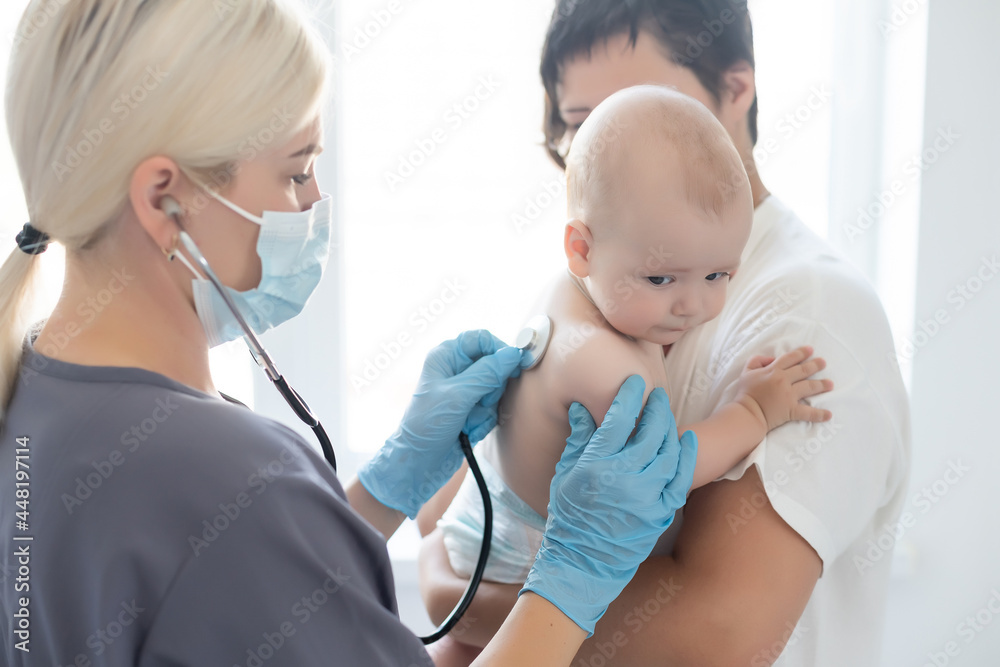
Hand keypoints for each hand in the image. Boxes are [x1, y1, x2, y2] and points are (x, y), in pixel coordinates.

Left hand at [357, 330, 522, 518]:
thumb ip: (487, 373)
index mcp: (446, 356)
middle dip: (492, 388)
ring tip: (468, 422)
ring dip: (487, 409)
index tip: (518, 364)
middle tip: (481, 402)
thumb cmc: (427, 425)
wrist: (418, 464)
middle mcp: (456, 369)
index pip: (482, 339)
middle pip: (494, 365)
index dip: (501, 350)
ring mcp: (464, 390)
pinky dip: (484, 421)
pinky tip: (469, 431)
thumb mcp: (457, 396)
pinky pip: (492, 408)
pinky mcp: (471, 409)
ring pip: (496, 389)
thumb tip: (513, 354)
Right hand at [521, 376, 697, 635]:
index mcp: (598, 465)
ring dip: (670, 428)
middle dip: (655, 407)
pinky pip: (681, 478)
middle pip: (650, 430)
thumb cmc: (568, 517)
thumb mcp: (565, 473)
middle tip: (656, 395)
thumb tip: (584, 406)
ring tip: (666, 416)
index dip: (629, 396)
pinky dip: (686, 457)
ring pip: (669, 451)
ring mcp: (647, 496)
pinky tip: (687, 441)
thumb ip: (580, 438)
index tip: (634, 382)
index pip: (620, 419)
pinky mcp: (661, 512)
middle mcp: (626, 477)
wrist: (582, 563)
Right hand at [735, 345, 833, 430]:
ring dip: (822, 385)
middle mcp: (784, 380)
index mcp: (773, 370)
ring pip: (809, 387)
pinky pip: (808, 413)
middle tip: (824, 362)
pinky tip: (829, 415)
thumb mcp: (747, 371)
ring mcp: (789, 395)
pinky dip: (819, 414)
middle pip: (803, 370)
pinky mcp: (791, 410)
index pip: (790, 358)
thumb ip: (757, 360)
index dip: (801, 353)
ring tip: (830, 384)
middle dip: (815, 365)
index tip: (811, 350)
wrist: (747, 412)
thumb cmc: (745, 392)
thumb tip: (772, 358)